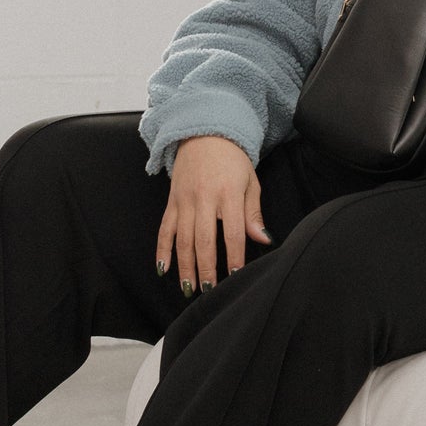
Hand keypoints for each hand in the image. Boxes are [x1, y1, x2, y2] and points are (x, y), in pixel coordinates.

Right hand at [157, 135, 271, 296]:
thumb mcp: (250, 182)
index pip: (232, 232)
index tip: (235, 276)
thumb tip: (264, 239)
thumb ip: (253, 213)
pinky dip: (162, 251)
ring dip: (185, 267)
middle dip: (206, 268)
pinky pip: (164, 230)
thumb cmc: (233, 160)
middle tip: (209, 291)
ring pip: (182, 240)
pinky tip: (163, 269)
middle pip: (204, 240)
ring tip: (189, 289)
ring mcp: (184, 201)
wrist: (204, 134)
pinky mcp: (171, 202)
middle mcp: (204, 198)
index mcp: (228, 193)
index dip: (234, 256)